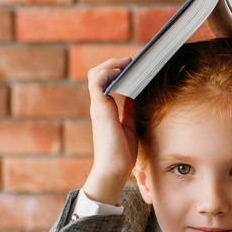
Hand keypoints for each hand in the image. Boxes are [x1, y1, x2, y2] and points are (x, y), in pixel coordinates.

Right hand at [83, 57, 136, 205]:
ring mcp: (98, 106)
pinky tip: (121, 72)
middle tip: (130, 61)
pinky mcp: (100, 109)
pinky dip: (108, 72)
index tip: (131, 66)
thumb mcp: (130, 127)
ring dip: (110, 64)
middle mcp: (99, 105)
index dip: (115, 70)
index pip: (103, 82)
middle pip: (97, 74)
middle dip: (113, 63)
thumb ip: (129, 111)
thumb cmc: (121, 154)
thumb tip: (135, 96)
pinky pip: (98, 82)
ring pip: (95, 74)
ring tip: (127, 62)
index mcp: (105, 109)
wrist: (114, 170)